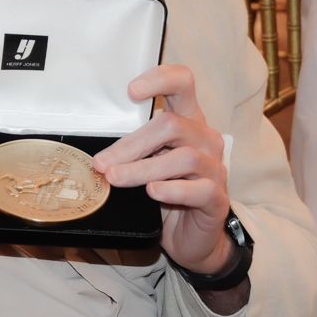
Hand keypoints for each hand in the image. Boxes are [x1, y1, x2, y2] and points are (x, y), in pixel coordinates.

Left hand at [93, 65, 232, 274]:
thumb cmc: (165, 194)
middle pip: (172, 125)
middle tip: (103, 164)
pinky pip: (199, 188)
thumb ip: (131, 151)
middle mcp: (205, 139)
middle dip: (132, 144)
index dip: (160, 78)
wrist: (190, 237)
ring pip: (183, 157)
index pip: (183, 83)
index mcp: (188, 121)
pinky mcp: (217, 197)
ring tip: (117, 179)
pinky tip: (153, 192)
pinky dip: (173, 189)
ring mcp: (215, 168)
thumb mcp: (146, 164)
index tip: (131, 91)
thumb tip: (98, 156)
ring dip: (144, 168)